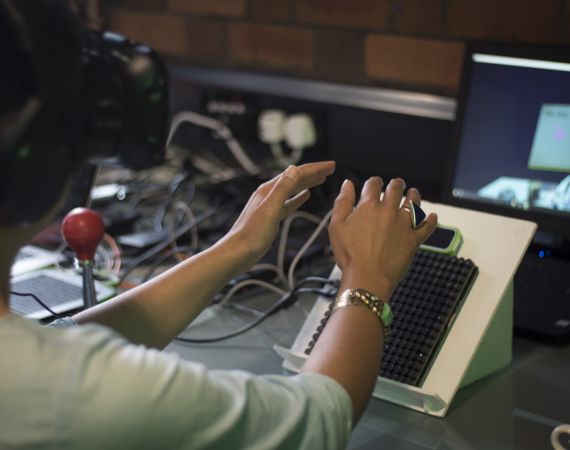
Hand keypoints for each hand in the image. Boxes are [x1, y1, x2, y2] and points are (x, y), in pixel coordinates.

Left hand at [224, 161, 335, 268]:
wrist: (237, 252)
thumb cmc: (252, 234)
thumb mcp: (270, 210)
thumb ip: (282, 189)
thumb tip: (294, 168)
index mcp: (269, 189)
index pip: (297, 173)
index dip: (315, 168)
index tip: (331, 165)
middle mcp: (269, 194)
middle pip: (295, 178)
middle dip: (313, 172)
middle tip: (330, 169)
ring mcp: (269, 204)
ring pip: (292, 189)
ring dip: (307, 183)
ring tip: (321, 179)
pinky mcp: (270, 217)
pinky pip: (288, 202)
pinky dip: (298, 197)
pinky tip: (305, 196)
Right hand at [328, 177, 436, 299]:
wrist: (367, 277)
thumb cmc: (350, 255)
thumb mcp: (336, 226)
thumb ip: (342, 202)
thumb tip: (347, 185)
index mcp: (369, 206)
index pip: (373, 184)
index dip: (374, 181)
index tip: (374, 183)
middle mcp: (389, 211)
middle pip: (395, 189)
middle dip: (395, 184)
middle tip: (396, 184)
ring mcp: (404, 224)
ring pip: (414, 202)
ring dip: (414, 195)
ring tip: (413, 193)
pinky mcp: (414, 239)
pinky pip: (427, 226)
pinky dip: (431, 220)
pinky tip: (433, 216)